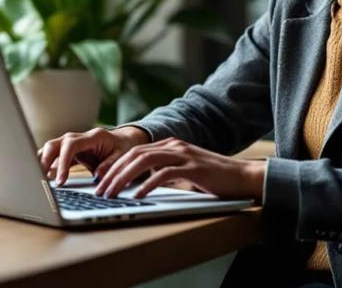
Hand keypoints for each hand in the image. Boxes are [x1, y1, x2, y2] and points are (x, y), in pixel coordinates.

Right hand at [37, 126, 148, 185]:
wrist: (124, 141)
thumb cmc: (123, 148)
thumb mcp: (122, 156)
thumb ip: (110, 165)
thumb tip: (97, 177)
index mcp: (93, 137)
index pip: (71, 146)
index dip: (63, 163)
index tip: (61, 181)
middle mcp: (79, 138)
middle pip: (55, 144)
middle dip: (45, 161)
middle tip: (42, 180)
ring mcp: (72, 144)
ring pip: (50, 149)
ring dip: (43, 163)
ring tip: (39, 180)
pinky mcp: (69, 152)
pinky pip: (54, 156)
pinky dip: (47, 165)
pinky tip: (44, 178)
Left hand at [93, 137, 265, 200]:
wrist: (243, 177)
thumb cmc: (214, 179)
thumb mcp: (183, 172)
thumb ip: (164, 173)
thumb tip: (139, 185)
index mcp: (169, 145)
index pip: (134, 152)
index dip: (114, 166)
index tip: (100, 181)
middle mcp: (174, 146)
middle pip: (134, 155)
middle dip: (113, 172)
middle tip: (98, 189)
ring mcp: (184, 155)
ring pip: (144, 161)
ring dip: (123, 178)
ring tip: (111, 193)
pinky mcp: (193, 168)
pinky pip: (164, 174)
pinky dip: (147, 185)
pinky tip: (137, 196)